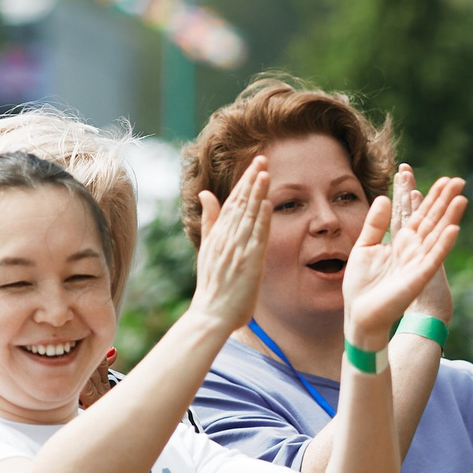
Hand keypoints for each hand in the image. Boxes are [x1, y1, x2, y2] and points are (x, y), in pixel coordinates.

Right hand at [188, 156, 272, 334]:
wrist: (211, 314)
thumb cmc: (212, 286)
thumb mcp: (207, 249)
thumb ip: (209, 221)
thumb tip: (205, 193)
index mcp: (218, 235)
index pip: (232, 202)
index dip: (244, 182)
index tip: (255, 165)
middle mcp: (226, 238)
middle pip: (240, 204)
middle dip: (252, 180)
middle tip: (263, 159)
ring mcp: (237, 249)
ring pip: (248, 216)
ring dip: (257, 193)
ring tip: (265, 172)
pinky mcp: (249, 262)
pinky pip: (256, 237)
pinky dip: (261, 219)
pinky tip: (267, 203)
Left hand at [343, 186, 464, 352]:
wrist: (361, 314)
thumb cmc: (361, 285)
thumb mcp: (364, 247)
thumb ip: (374, 223)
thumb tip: (383, 197)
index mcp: (400, 241)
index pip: (418, 213)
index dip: (428, 196)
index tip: (440, 179)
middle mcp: (413, 249)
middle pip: (432, 220)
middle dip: (444, 200)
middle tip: (458, 180)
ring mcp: (418, 262)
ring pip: (437, 234)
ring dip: (450, 217)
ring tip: (461, 198)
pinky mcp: (418, 276)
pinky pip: (434, 257)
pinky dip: (443, 243)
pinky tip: (453, 229)